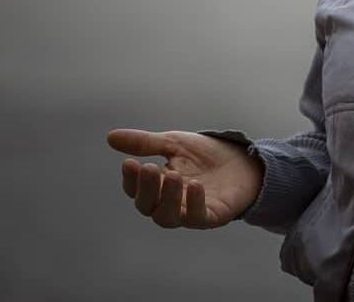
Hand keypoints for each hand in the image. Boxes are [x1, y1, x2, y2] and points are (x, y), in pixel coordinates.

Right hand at [107, 128, 263, 228]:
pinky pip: (198, 218)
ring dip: (167, 198)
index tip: (129, 162)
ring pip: (168, 218)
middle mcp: (170, 203)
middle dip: (146, 189)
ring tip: (173, 176)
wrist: (243, 159)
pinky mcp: (212, 215)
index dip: (130, 179)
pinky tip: (194, 185)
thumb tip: (110, 137)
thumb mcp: (174, 144)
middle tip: (150, 168)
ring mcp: (190, 211)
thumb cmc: (205, 155)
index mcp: (158, 188)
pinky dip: (194, 204)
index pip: (136, 190)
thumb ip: (145, 143)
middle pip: (148, 206)